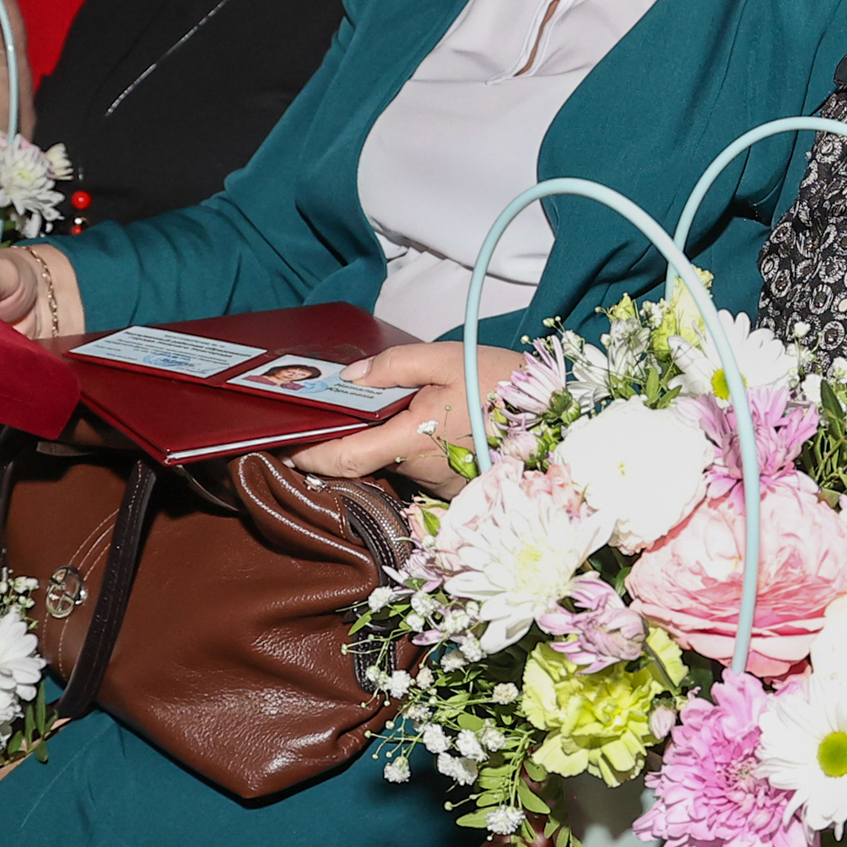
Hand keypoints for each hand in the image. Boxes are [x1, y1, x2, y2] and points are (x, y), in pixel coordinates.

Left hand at [288, 341, 526, 495]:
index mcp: (413, 439)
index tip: (285, 447)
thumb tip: (351, 377)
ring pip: (398, 464)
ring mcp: (442, 485)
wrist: (562, 416)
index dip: (309, 457)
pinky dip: (416, 449)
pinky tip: (432, 425)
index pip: (345, 459)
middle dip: (351, 440)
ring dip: (390, 441)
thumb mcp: (448, 358)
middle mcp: (422, 471)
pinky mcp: (459, 488)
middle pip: (369, 462)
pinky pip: (423, 469)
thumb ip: (394, 365)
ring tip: (402, 408)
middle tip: (338, 412)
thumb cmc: (504, 385)